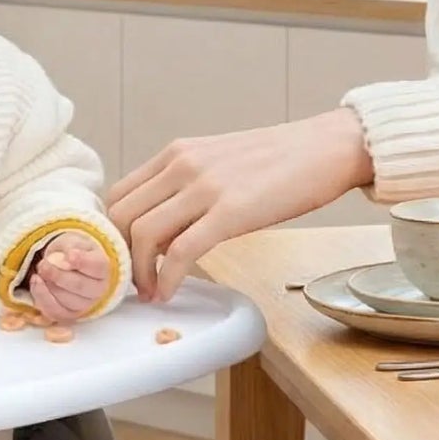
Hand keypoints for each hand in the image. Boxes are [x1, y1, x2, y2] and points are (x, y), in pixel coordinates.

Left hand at [27, 230, 112, 322]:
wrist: (68, 265)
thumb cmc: (72, 251)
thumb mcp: (73, 241)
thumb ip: (69, 247)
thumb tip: (64, 259)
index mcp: (102, 268)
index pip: (96, 266)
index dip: (82, 262)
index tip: (69, 255)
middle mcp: (98, 290)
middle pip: (79, 286)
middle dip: (58, 275)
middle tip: (43, 264)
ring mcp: (84, 304)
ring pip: (66, 300)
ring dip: (48, 285)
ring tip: (40, 271)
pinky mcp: (69, 314)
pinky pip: (54, 310)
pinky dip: (42, 297)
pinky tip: (36, 283)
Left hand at [106, 107, 374, 302]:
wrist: (327, 147)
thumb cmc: (280, 161)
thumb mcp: (219, 162)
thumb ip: (187, 187)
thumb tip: (165, 229)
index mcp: (177, 153)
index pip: (118, 194)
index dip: (111, 233)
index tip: (121, 258)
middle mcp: (182, 164)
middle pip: (121, 215)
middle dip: (118, 256)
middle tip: (130, 281)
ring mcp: (205, 186)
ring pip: (143, 233)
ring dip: (139, 272)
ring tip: (149, 291)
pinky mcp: (231, 211)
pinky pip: (181, 251)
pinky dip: (166, 278)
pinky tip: (169, 291)